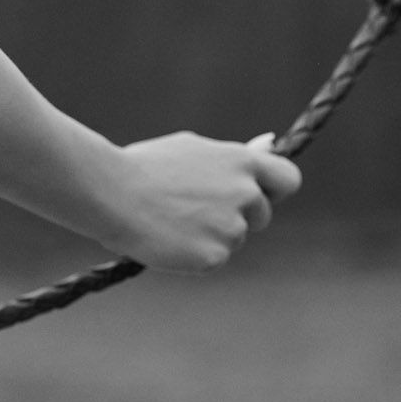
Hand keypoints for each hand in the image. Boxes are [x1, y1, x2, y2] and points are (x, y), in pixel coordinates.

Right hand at [107, 129, 301, 272]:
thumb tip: (271, 143)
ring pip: (236, 239)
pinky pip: (214, 259)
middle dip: (237, 216)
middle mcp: (244, 193)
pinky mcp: (214, 256)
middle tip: (197, 208)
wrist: (112, 191)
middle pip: (262, 215)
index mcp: (241, 161)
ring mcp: (231, 227)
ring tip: (174, 219)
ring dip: (213, 235)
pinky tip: (169, 237)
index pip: (288, 178)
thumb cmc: (147, 166)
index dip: (275, 189)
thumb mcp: (193, 149)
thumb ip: (234, 156)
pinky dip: (195, 254)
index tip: (259, 193)